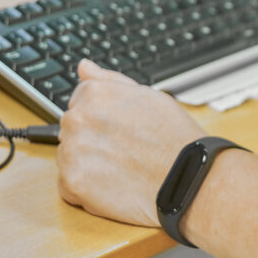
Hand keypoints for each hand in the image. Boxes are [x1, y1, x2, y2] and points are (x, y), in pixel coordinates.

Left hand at [57, 59, 206, 226]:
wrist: (189, 180)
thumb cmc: (176, 140)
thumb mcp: (149, 97)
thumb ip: (110, 81)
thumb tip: (84, 67)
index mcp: (95, 94)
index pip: (80, 101)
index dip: (104, 118)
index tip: (122, 130)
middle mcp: (77, 118)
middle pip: (73, 129)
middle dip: (93, 140)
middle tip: (126, 151)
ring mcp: (72, 152)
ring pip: (70, 157)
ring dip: (89, 164)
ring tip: (124, 170)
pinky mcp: (72, 183)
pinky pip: (69, 187)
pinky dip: (87, 190)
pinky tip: (115, 186)